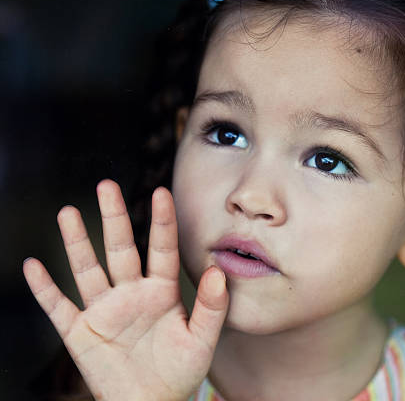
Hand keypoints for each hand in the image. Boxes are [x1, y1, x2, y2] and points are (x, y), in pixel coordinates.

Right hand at [24, 179, 227, 400]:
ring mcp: (104, 310)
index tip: (162, 193)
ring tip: (69, 213)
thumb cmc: (180, 371)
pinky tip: (33, 266)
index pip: (161, 249)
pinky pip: (59, 307)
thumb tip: (218, 272)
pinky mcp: (81, 332)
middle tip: (107, 186)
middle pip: (120, 248)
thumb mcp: (202, 340)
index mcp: (161, 291)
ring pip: (88, 269)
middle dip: (114, 218)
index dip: (162, 222)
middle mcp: (131, 293)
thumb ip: (212, 307)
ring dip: (77, 243)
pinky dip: (45, 289)